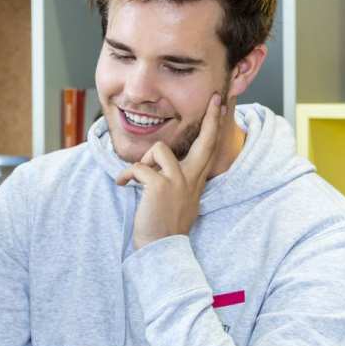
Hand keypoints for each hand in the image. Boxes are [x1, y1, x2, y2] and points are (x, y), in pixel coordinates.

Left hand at [116, 94, 224, 249]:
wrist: (160, 247)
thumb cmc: (164, 225)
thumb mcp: (180, 200)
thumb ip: (178, 181)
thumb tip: (163, 167)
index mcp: (196, 181)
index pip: (209, 149)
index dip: (214, 126)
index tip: (221, 105)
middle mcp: (191, 179)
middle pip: (206, 140)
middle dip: (210, 117)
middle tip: (213, 98)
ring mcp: (177, 181)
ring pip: (159, 149)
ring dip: (144, 160)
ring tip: (137, 177)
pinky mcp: (160, 185)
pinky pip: (138, 167)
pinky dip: (126, 175)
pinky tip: (123, 185)